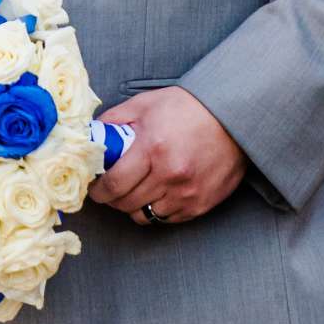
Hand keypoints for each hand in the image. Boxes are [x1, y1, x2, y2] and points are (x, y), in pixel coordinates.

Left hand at [89, 87, 245, 225]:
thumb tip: (90, 136)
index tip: (95, 188)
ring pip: (145, 215)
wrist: (232, 117)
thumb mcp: (145, 104)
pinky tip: (157, 193)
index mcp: (152, 148)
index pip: (114, 184)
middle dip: (112, 199)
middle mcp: (170, 175)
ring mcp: (187, 193)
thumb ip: (114, 120)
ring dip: (134, 206)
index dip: (98, 190)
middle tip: (111, 190)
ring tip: (134, 191)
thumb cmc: (186, 108)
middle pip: (126, 203)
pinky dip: (158, 210)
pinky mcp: (201, 204)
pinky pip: (168, 219)